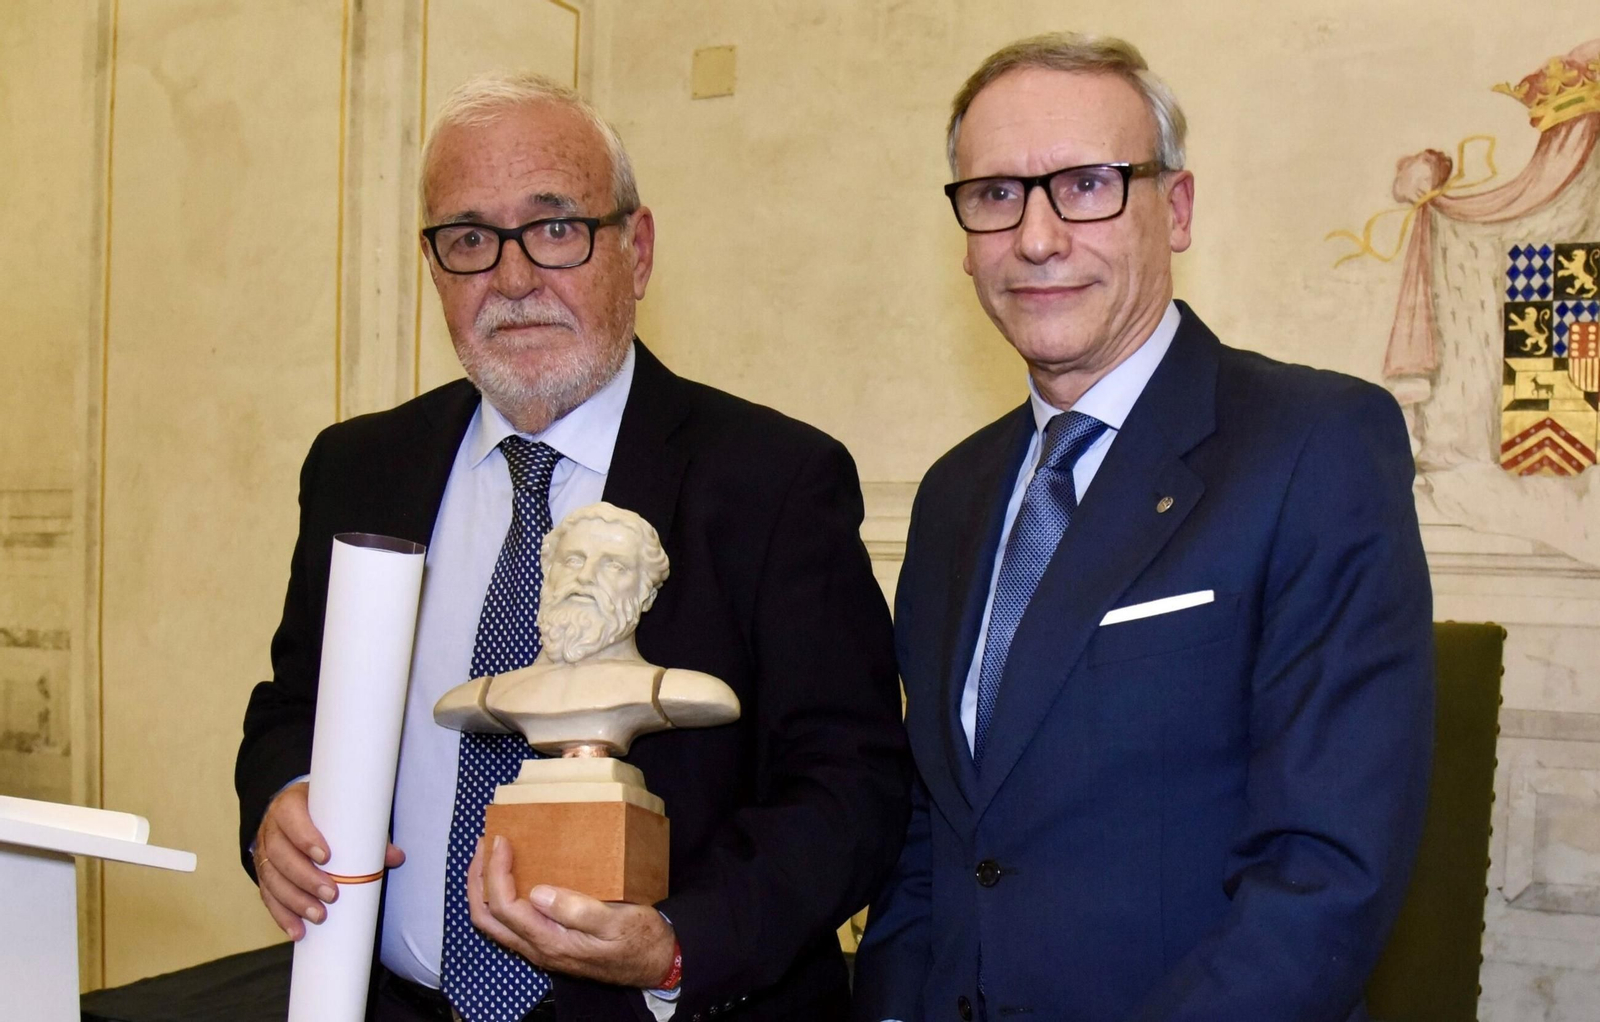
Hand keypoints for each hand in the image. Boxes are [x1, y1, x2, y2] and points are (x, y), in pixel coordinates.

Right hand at [252, 781, 405, 939]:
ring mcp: (264, 854)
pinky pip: (268, 897)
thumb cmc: (324, 812)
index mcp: (289, 806)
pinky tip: (298, 931)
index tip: (326, 856)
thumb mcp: (341, 813)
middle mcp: (271, 829)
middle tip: (332, 894)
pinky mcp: (264, 875)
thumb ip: (367, 833)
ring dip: (295, 902)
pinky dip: (283, 916)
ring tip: (319, 916)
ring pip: (272, 880)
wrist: (296, 812)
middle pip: (280, 855)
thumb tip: (395, 857)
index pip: (291, 819)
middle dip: (305, 878)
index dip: (304, 838)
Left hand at [468, 835, 675, 987]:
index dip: (496, 871)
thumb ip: (579, 910)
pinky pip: (509, 922)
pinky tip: (512, 877)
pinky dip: (499, 897)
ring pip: (494, 922)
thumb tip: (538, 893)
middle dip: (477, 879)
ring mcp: (540, 948)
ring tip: (488, 856)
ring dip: (484, 888)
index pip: (505, 906)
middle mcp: (537, 948)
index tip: (503, 840)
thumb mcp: (617, 922)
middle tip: (483, 844)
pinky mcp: (548, 943)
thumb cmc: (640, 940)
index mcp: (551, 941)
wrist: (654, 964)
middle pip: (486, 918)